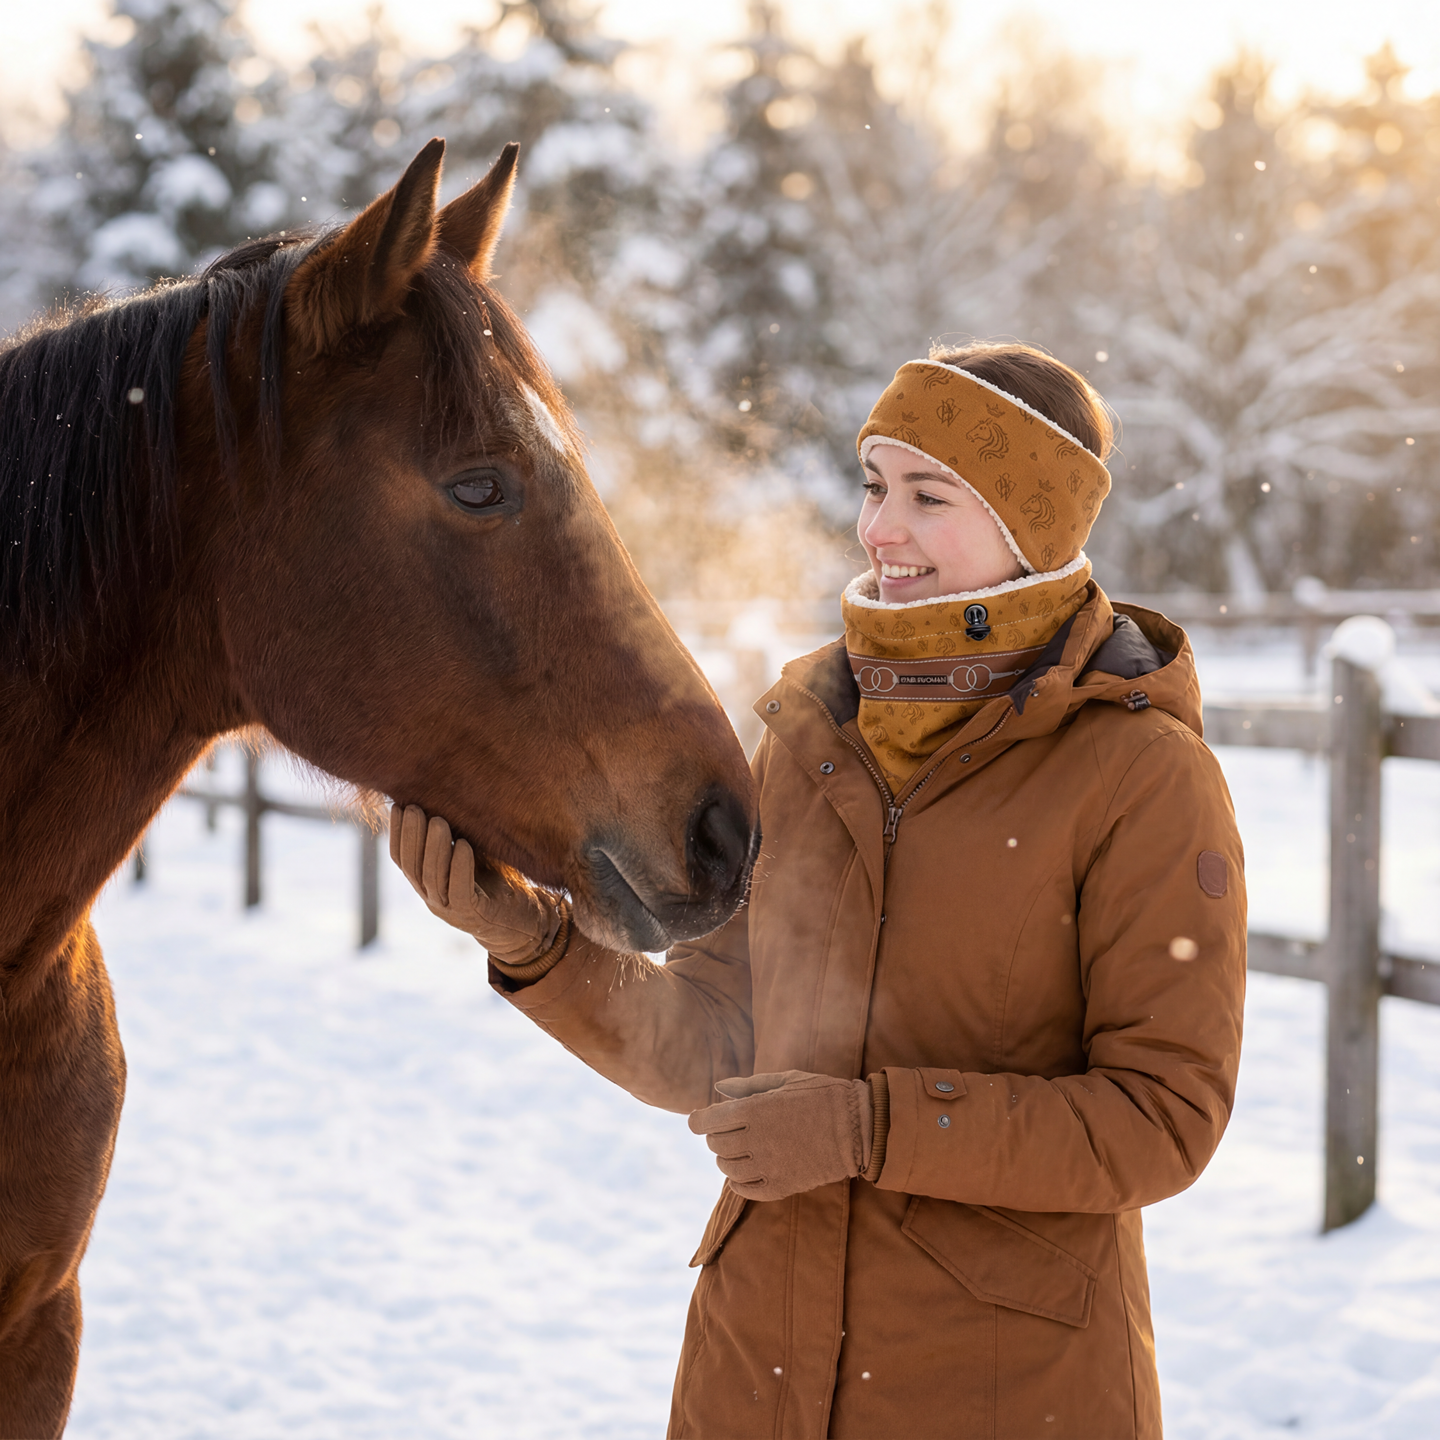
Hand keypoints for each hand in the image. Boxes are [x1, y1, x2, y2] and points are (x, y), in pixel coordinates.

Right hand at [389, 804, 568, 972]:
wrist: (526, 919)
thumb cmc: (496, 880)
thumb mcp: (471, 852)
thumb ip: (455, 833)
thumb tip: (445, 795)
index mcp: (427, 882)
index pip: (402, 859)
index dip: (397, 833)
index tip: (399, 805)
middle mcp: (433, 897)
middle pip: (413, 866)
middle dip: (412, 835)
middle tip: (415, 807)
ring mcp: (450, 909)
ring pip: (433, 878)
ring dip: (434, 848)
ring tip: (438, 821)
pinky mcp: (473, 915)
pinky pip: (461, 891)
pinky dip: (460, 867)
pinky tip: (463, 845)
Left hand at [688, 1070, 873, 1201]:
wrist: (857, 1127)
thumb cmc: (821, 1095)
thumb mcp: (784, 1080)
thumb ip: (747, 1086)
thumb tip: (718, 1088)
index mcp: (754, 1110)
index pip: (706, 1122)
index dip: (697, 1121)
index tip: (697, 1120)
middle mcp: (756, 1140)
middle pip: (715, 1145)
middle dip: (715, 1136)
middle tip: (728, 1131)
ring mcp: (769, 1166)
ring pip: (727, 1169)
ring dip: (727, 1159)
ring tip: (740, 1149)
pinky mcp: (781, 1186)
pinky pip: (745, 1189)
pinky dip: (739, 1181)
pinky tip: (748, 1170)